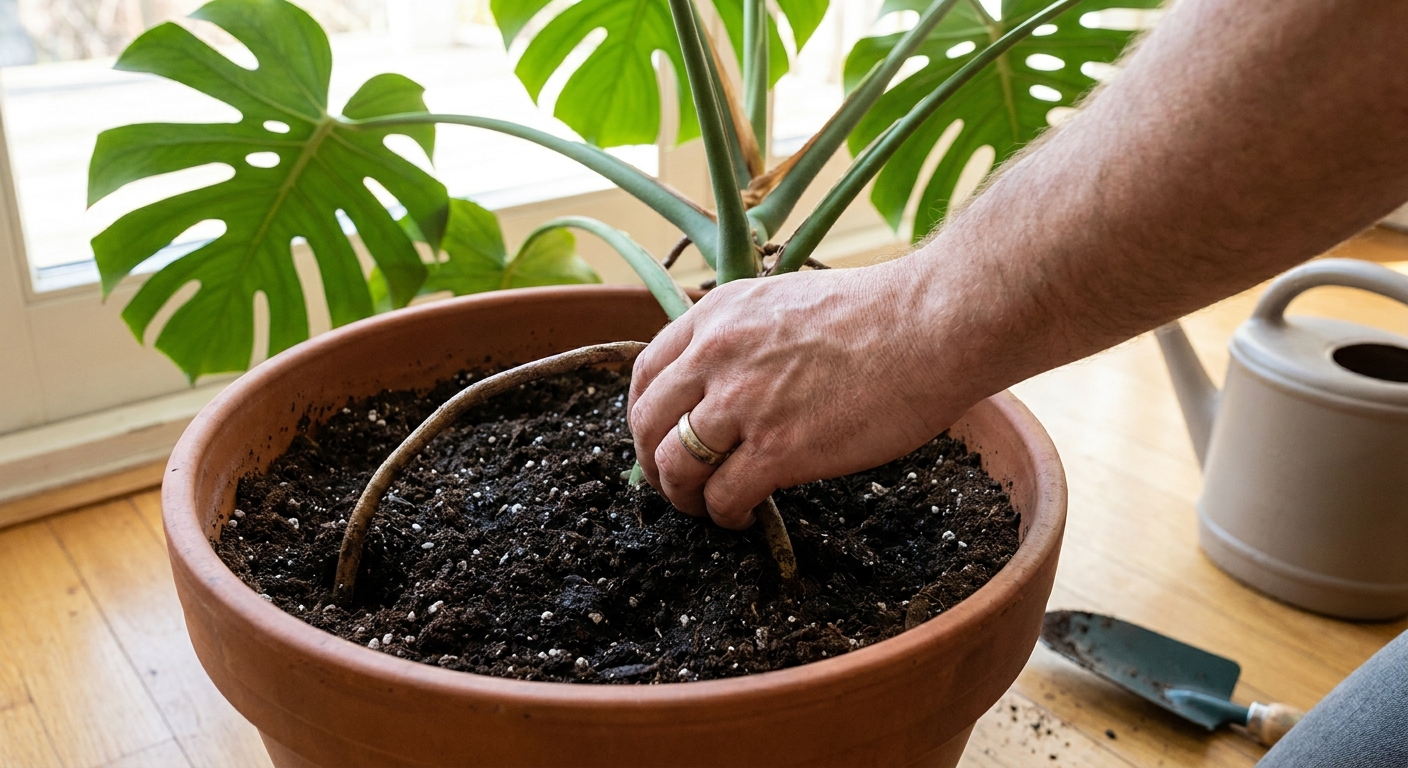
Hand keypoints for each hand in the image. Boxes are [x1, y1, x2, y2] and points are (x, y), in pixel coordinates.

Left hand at [627, 261, 979, 528]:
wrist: (931, 325)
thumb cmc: (879, 316)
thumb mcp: (784, 302)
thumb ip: (742, 337)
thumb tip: (724, 383)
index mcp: (716, 315)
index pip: (646, 373)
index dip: (646, 416)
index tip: (661, 439)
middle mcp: (716, 354)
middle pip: (647, 424)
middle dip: (653, 464)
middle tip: (676, 485)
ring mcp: (742, 402)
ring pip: (674, 466)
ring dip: (683, 497)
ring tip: (708, 508)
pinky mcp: (777, 449)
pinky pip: (722, 497)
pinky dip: (725, 516)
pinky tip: (745, 517)